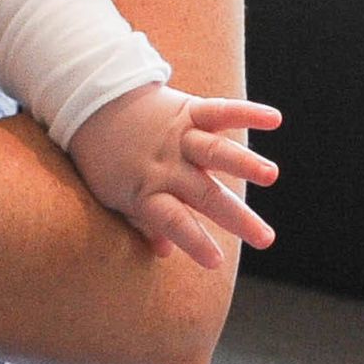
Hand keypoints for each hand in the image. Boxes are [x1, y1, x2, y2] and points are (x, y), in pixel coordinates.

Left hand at [64, 84, 280, 270]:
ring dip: (243, 163)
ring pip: (214, 151)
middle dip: (236, 217)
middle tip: (265, 239)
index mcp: (145, 191)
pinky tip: (275, 119)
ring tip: (270, 175)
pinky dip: (247, 113)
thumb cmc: (102, 157)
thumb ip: (142, 223)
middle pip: (203, 194)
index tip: (215, 263)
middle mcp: (165, 165)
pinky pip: (219, 111)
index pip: (172, 221)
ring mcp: (178, 137)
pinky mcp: (188, 110)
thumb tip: (165, 253)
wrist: (88, 100)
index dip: (193, 240)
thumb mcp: (113, 196)